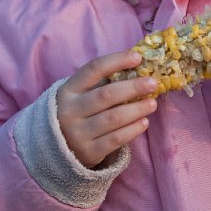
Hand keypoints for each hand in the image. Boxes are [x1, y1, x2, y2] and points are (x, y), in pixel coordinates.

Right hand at [56, 51, 157, 167]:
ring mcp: (78, 133)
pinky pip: (115, 139)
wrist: (57, 149)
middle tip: (152, 83)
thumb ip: (104, 82)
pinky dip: (132, 130)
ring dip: (136, 109)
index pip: (93, 69)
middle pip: (106, 95)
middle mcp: (70, 110)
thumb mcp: (80, 95)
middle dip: (132, 87)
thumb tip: (138, 65)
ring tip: (152, 103)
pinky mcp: (88, 152)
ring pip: (113, 118)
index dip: (116, 61)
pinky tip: (144, 122)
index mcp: (69, 89)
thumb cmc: (78, 113)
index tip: (137, 58)